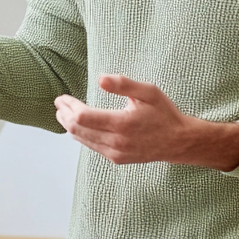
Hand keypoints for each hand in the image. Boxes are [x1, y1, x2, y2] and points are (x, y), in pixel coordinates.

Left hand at [54, 75, 238, 170]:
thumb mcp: (148, 92)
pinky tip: (77, 128)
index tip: (61, 98)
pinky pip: (93, 147)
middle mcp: (117, 142)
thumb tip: (100, 79)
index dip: (68, 107)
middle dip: (64, 116)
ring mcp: (116, 153)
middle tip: (58, 104)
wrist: (180, 142)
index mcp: (122, 124)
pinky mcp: (118, 159)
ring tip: (62, 114)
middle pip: (78, 130)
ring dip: (70, 127)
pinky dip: (81, 136)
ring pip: (83, 140)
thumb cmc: (164, 114)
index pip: (83, 117)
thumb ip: (124, 84)